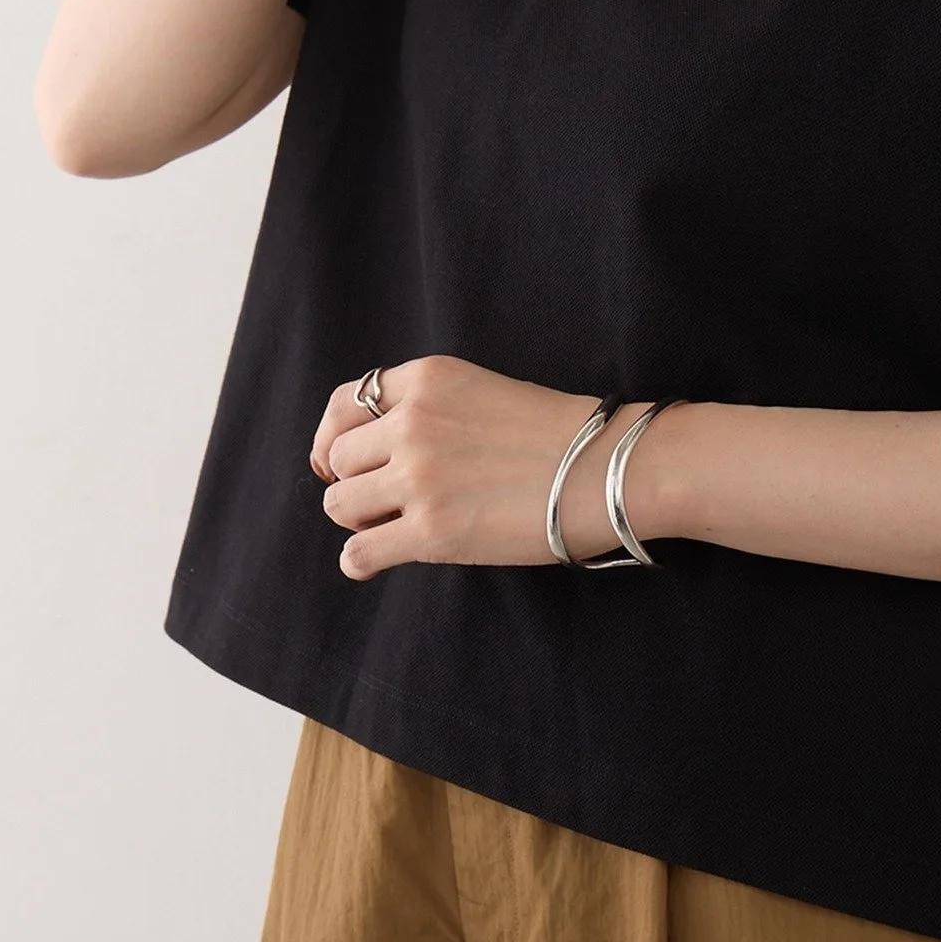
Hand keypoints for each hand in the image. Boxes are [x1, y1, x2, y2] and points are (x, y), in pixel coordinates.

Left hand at [309, 354, 642, 576]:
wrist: (607, 469)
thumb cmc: (561, 435)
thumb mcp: (484, 391)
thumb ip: (430, 410)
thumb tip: (375, 454)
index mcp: (428, 380)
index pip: (347, 403)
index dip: (334, 437)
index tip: (338, 462)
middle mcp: (413, 423)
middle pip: (340, 460)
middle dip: (357, 482)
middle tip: (386, 501)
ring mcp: (418, 478)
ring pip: (341, 505)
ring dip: (361, 519)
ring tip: (391, 527)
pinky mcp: (430, 532)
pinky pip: (359, 552)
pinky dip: (360, 560)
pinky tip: (373, 561)